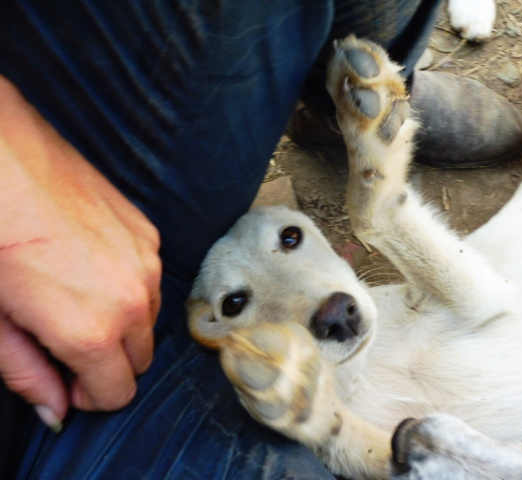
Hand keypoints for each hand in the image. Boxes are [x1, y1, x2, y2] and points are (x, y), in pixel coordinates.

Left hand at [0, 76, 161, 427]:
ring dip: (121, 325)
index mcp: (91, 330)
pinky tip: (89, 265)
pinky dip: (127, 287)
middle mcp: (133, 299)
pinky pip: (150, 281)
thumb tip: (55, 411)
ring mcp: (146, 261)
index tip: (63, 378)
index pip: (118, 393)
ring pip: (150, 320)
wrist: (4, 157)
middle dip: (108, 363)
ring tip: (76, 297)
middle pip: (141, 360)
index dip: (88, 396)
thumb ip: (26, 375)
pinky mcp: (148, 234)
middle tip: (65, 341)